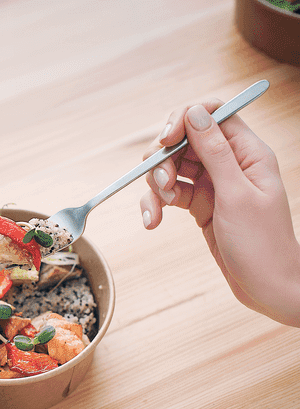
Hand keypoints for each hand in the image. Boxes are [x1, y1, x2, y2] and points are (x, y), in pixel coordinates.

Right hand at [140, 101, 299, 325]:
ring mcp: (213, 184)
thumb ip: (215, 152)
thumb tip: (195, 113)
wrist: (266, 287)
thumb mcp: (236, 195)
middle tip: (162, 184)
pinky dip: (155, 205)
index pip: (212, 115)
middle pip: (184, 141)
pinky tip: (151, 222)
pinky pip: (169, 194)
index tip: (166, 140)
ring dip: (156, 186)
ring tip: (157, 211)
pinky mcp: (199, 204)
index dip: (184, 120)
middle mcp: (229, 164)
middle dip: (164, 160)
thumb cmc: (262, 244)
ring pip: (171, 167)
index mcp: (248, 153)